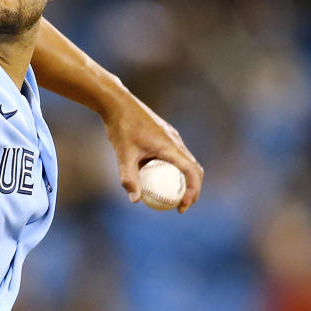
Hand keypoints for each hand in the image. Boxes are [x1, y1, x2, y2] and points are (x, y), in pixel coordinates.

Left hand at [102, 95, 202, 212]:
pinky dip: (172, 169)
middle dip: (192, 189)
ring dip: (184, 179)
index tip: (183, 207)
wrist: (117, 103)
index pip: (191, 172)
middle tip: (180, 206)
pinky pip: (174, 156)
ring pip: (185, 162)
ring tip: (170, 197)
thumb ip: (129, 177)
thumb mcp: (123, 154)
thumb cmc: (121, 127)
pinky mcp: (164, 135)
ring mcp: (171, 137)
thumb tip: (135, 201)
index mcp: (171, 146)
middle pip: (194, 168)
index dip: (193, 191)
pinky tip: (154, 179)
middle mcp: (175, 141)